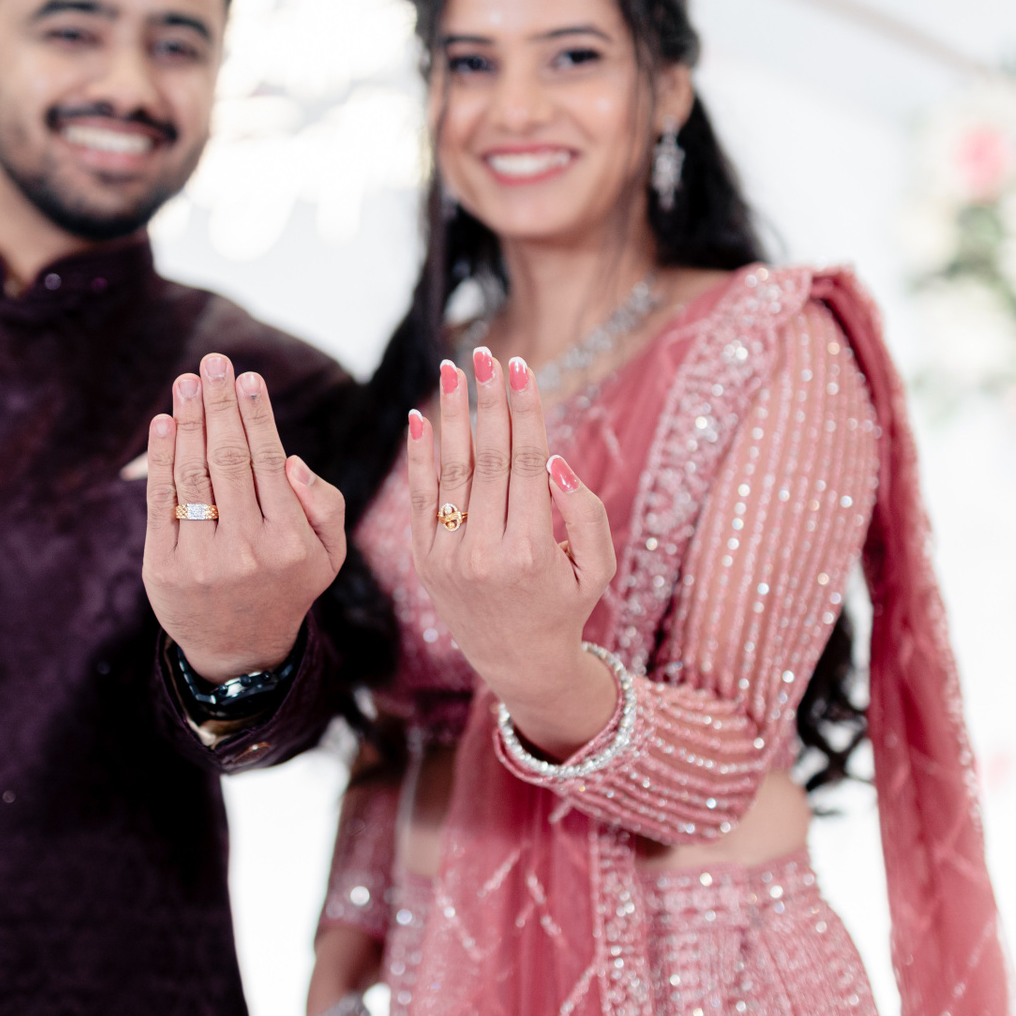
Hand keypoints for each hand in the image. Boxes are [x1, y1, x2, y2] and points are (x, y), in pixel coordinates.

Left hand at [144, 352, 345, 682]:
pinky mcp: (163, 568)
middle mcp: (247, 551)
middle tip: (213, 363)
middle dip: (221, 404)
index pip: (268, 462)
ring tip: (186, 383)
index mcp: (291, 543)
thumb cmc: (287, 585)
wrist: (239, 651)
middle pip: (229, 459)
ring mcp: (202, 560)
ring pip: (194, 475)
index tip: (247, 378)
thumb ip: (325, 507)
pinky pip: (162, 502)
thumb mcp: (328, 556)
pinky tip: (163, 422)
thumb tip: (293, 460)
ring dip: (189, 420)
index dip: (256, 415)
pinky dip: (160, 458)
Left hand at [406, 347, 618, 760]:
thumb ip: (586, 515)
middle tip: (485, 352)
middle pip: (486, 458)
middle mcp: (485, 552)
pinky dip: (419, 455)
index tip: (522, 367)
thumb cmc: (565, 608)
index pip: (525, 463)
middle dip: (487, 400)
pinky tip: (421, 415)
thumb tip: (553, 460)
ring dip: (452, 414)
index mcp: (532, 552)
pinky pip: (421, 498)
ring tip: (453, 369)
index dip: (524, 410)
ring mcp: (448, 557)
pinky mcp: (424, 560)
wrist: (516, 663)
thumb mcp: (596, 570)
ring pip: (449, 470)